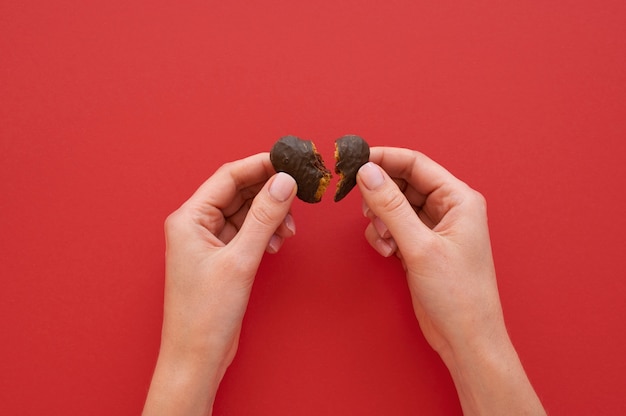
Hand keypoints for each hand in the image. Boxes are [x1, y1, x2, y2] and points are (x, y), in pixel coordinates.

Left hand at [143, 153, 296, 415]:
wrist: (196, 358)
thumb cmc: (205, 315)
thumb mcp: (240, 260)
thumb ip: (264, 217)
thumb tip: (284, 182)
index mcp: (189, 218)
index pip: (228, 176)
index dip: (260, 166)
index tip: (289, 161)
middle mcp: (195, 225)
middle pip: (237, 192)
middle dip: (268, 192)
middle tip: (298, 193)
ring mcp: (208, 242)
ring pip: (245, 212)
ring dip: (269, 215)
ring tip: (287, 230)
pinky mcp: (220, 258)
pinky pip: (246, 232)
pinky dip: (263, 233)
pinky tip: (276, 243)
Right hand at [357, 147, 544, 414]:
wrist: (465, 338)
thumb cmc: (458, 294)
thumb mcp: (419, 246)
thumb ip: (390, 206)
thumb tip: (367, 173)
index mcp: (459, 199)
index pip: (416, 164)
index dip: (384, 159)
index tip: (354, 161)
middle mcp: (448, 209)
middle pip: (403, 183)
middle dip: (380, 195)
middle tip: (362, 206)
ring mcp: (434, 228)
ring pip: (395, 206)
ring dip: (381, 219)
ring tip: (385, 240)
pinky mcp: (422, 246)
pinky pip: (395, 227)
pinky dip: (384, 236)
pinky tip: (388, 252)